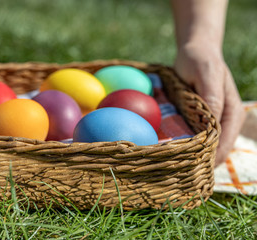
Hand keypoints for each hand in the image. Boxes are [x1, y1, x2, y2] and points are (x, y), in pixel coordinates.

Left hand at [174, 41, 245, 165]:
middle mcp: (225, 121)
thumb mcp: (207, 76)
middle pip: (215, 150)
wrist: (195, 51)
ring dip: (191, 156)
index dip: (209, 158)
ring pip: (204, 146)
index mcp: (232, 113)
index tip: (191, 171)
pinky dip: (185, 145)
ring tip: (174, 169)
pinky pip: (194, 137)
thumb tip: (212, 124)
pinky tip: (172, 153)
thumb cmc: (201, 61)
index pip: (223, 144)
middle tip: (179, 175)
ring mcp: (212, 121)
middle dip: (199, 162)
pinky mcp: (200, 119)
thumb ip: (212, 99)